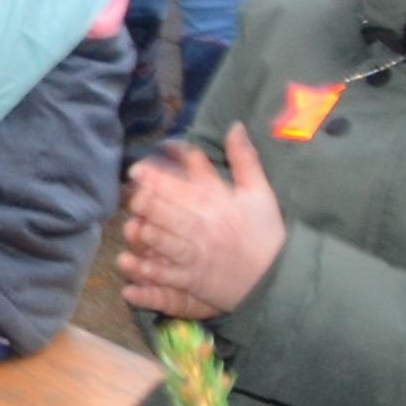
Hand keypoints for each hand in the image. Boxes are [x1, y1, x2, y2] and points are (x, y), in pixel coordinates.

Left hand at [119, 125, 289, 317]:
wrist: (277, 277)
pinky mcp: (192, 280)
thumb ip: (244, 158)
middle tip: (131, 196)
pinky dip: (148, 270)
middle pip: (169, 212)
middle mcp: (203, 227)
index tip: (137, 170)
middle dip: (147, 203)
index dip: (156, 177)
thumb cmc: (266, 234)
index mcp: (216, 203)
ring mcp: (196, 255)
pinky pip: (166, 275)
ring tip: (131, 225)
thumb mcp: (260, 193)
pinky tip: (129, 263)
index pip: (182, 185)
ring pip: (165, 241)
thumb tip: (234, 125)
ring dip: (146, 232)